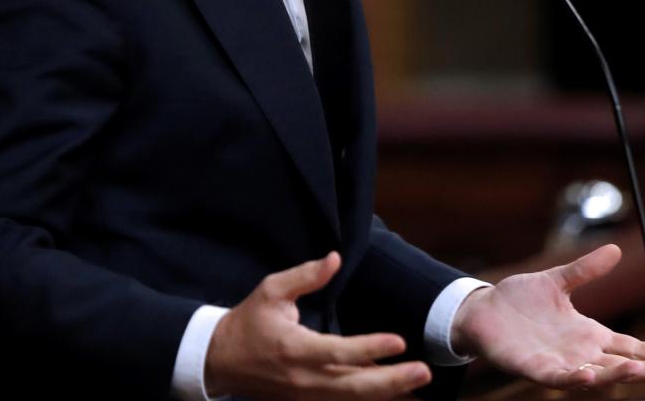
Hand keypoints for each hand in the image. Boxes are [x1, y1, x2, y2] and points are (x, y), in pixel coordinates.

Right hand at [206, 252, 432, 399]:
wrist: (220, 361)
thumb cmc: (248, 321)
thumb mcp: (271, 291)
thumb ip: (305, 275)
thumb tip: (335, 258)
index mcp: (294, 348)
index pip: (338, 352)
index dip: (370, 348)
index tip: (399, 342)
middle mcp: (304, 378)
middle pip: (354, 386)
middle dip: (392, 381)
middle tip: (424, 372)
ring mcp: (306, 394)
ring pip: (353, 399)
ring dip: (387, 393)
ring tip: (419, 385)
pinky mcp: (307, 400)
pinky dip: (370, 399)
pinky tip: (395, 394)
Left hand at [450, 244, 644, 387]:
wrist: (483, 310)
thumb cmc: (519, 299)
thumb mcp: (557, 280)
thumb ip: (585, 270)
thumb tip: (616, 251)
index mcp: (588, 333)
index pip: (630, 345)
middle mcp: (579, 353)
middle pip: (621, 365)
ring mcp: (560, 364)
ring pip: (597, 375)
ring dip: (618, 375)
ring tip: (640, 370)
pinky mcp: (536, 370)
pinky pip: (560, 379)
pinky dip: (576, 379)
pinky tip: (591, 375)